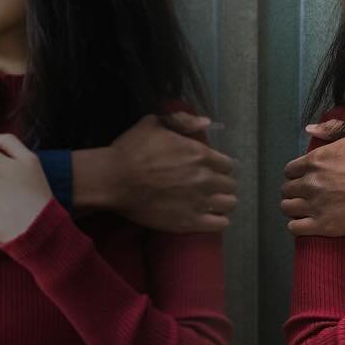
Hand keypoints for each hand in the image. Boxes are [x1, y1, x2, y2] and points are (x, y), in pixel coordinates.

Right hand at [94, 115, 235, 231]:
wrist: (114, 180)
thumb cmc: (132, 150)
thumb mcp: (154, 123)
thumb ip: (183, 121)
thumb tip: (206, 122)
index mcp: (200, 154)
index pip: (227, 164)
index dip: (220, 167)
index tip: (213, 170)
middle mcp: (205, 178)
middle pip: (230, 184)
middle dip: (223, 184)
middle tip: (212, 187)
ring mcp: (199, 201)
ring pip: (229, 204)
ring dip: (224, 202)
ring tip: (214, 203)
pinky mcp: (190, 222)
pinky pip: (220, 224)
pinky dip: (219, 220)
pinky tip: (213, 218)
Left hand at [282, 122, 344, 235]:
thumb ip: (332, 128)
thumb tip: (310, 129)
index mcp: (315, 160)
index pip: (290, 170)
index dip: (296, 174)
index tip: (305, 177)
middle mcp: (311, 182)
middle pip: (286, 189)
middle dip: (294, 190)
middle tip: (305, 194)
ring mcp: (315, 205)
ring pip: (287, 208)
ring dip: (293, 207)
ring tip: (302, 209)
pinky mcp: (324, 225)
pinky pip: (295, 228)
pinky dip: (297, 225)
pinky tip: (305, 223)